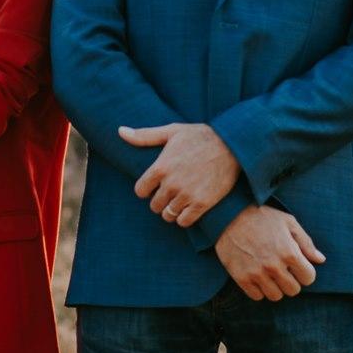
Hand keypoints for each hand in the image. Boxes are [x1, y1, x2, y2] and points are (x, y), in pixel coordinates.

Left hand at [122, 122, 239, 226]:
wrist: (233, 145)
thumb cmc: (200, 136)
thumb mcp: (172, 131)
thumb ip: (144, 136)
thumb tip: (120, 131)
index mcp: (161, 167)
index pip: (140, 191)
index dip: (147, 189)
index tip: (156, 185)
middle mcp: (171, 183)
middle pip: (154, 205)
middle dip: (160, 200)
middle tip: (171, 192)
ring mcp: (187, 195)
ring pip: (168, 215)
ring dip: (172, 210)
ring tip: (180, 200)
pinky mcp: (202, 204)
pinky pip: (184, 221)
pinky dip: (184, 218)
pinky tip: (190, 208)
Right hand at [214, 205, 325, 301]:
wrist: (229, 215)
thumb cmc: (262, 217)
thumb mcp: (288, 223)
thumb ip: (306, 243)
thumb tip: (320, 260)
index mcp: (289, 252)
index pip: (308, 278)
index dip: (305, 273)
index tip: (298, 267)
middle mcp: (274, 266)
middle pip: (293, 290)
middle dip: (292, 281)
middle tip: (284, 271)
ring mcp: (257, 273)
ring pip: (275, 296)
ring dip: (276, 287)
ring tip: (270, 274)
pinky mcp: (241, 278)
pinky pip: (257, 296)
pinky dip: (259, 290)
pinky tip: (258, 277)